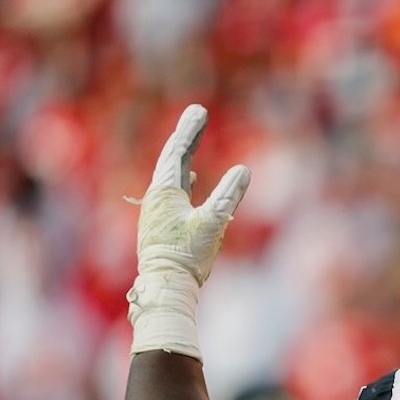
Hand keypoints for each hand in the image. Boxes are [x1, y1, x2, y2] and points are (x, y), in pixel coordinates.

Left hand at [126, 104, 250, 359]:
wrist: (165, 288)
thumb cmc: (188, 256)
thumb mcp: (213, 223)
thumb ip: (228, 196)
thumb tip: (243, 171)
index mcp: (165, 192)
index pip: (177, 152)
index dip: (189, 130)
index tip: (199, 111)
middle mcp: (156, 198)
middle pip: (172, 160)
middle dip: (187, 138)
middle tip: (197, 116)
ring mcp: (157, 212)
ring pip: (171, 177)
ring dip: (183, 159)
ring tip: (190, 145)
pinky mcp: (161, 226)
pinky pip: (172, 193)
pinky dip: (182, 181)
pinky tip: (188, 183)